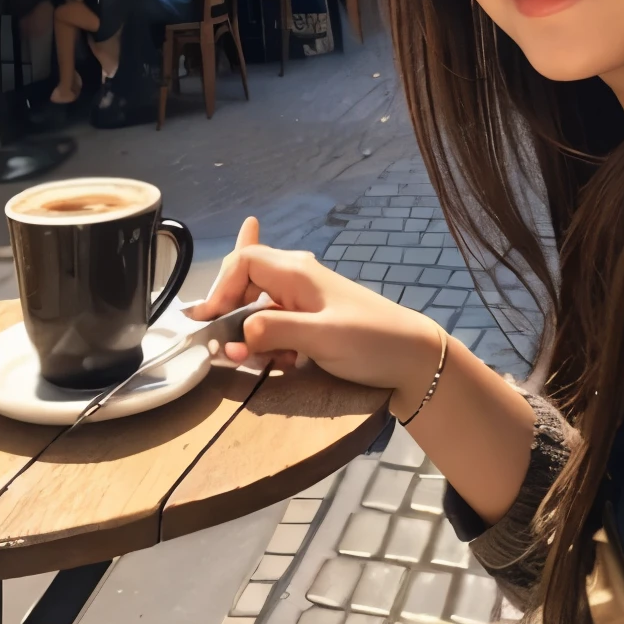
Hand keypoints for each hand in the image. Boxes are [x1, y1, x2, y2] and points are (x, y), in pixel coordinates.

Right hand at [189, 218, 442, 416]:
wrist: (413, 358)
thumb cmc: (369, 340)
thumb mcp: (321, 337)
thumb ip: (275, 331)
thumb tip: (233, 334)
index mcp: (297, 272)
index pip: (243, 262)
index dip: (220, 289)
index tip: (210, 325)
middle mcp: (296, 278)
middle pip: (245, 280)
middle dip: (230, 311)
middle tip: (224, 346)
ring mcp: (304, 298)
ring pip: (258, 305)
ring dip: (250, 331)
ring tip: (258, 359)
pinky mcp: (311, 320)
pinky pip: (274, 322)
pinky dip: (268, 339)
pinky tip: (278, 361)